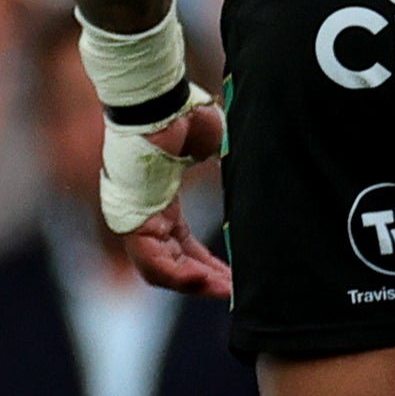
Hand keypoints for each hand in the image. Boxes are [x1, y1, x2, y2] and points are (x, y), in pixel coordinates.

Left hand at [105, 99, 232, 297]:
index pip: (181, 247)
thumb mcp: (212, 147)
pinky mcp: (133, 221)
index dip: (207, 265)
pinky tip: (208, 281)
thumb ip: (229, 165)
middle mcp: (146, 216)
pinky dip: (181, 277)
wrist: (160, 103)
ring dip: (195, 285)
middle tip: (235, 292)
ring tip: (226, 291)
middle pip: (173, 263)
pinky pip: (154, 263)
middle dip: (206, 281)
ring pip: (162, 270)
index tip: (233, 277)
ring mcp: (136, 220)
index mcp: (161, 203)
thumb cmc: (184, 116)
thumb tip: (260, 162)